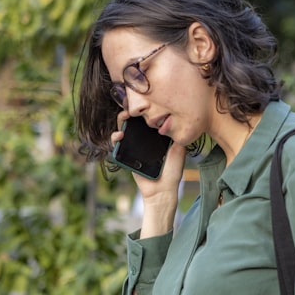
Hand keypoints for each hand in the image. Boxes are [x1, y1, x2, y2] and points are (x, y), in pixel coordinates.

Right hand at [111, 112, 184, 236]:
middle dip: (130, 112)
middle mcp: (144, 141)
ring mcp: (134, 148)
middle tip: (129, 108)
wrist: (162, 191)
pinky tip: (119, 136)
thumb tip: (175, 121)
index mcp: (156, 138)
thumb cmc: (172, 173)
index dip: (143, 111)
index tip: (142, 103)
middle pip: (134, 123)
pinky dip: (115, 138)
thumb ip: (177, 137)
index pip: (147, 120)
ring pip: (124, 131)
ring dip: (120, 122)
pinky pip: (118, 146)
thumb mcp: (179, 152)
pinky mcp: (126, 157)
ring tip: (124, 118)